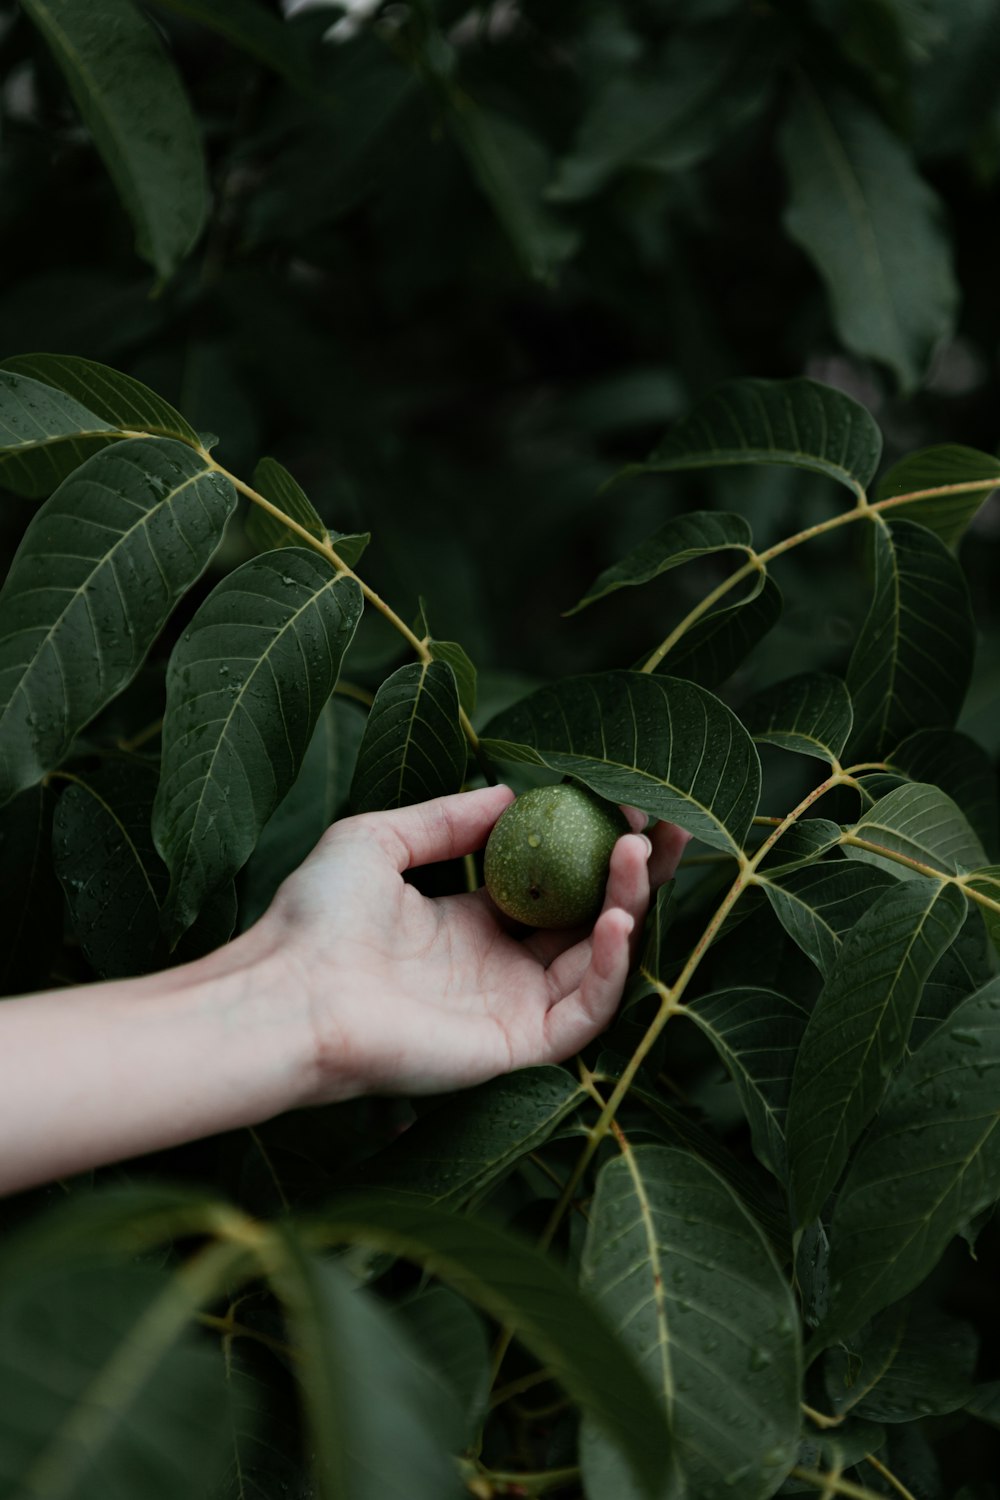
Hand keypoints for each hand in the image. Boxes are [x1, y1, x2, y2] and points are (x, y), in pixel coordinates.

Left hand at [267, 785, 689, 1100]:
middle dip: (636, 872)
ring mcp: (513, 1008)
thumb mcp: (378, 840)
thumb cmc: (316, 917)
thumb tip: (509, 793)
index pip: (555, 882)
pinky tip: (614, 917)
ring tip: (638, 851)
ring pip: (599, 960)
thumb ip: (446, 818)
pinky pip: (585, 1010)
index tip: (624, 797)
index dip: (592, 842)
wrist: (290, 992)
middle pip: (591, 917)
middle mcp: (500, 966)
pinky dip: (610, 967)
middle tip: (669, 823)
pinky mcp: (518, 1046)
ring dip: (629, 905)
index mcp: (470, 923)